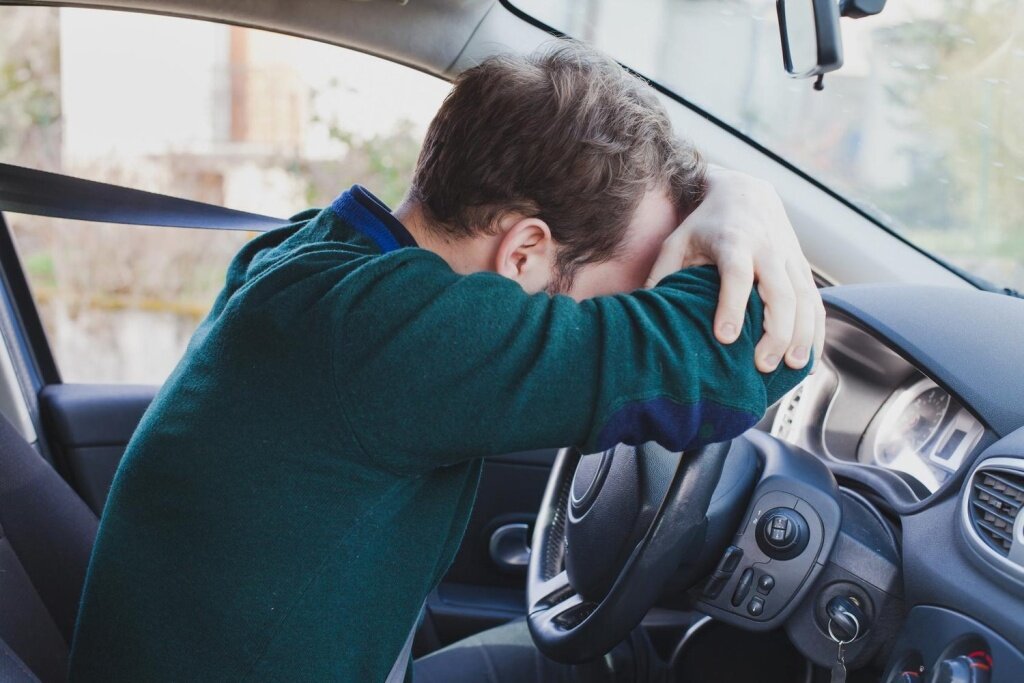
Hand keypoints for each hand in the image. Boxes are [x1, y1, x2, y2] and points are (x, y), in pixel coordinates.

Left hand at [645, 168, 824, 372]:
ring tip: (792, 367)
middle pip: (779, 291)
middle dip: (776, 330)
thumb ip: (661, 274)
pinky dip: (816, 330)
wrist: (745, 192)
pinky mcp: (802, 267)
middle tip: (763, 365)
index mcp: (733, 241)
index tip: (725, 337)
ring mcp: (789, 258)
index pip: (736, 273)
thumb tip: (642, 311)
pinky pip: (815, 302)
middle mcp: (766, 249)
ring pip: (804, 298)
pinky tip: (808, 358)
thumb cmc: (704, 224)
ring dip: (802, 334)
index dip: (732, 304)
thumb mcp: (677, 241)